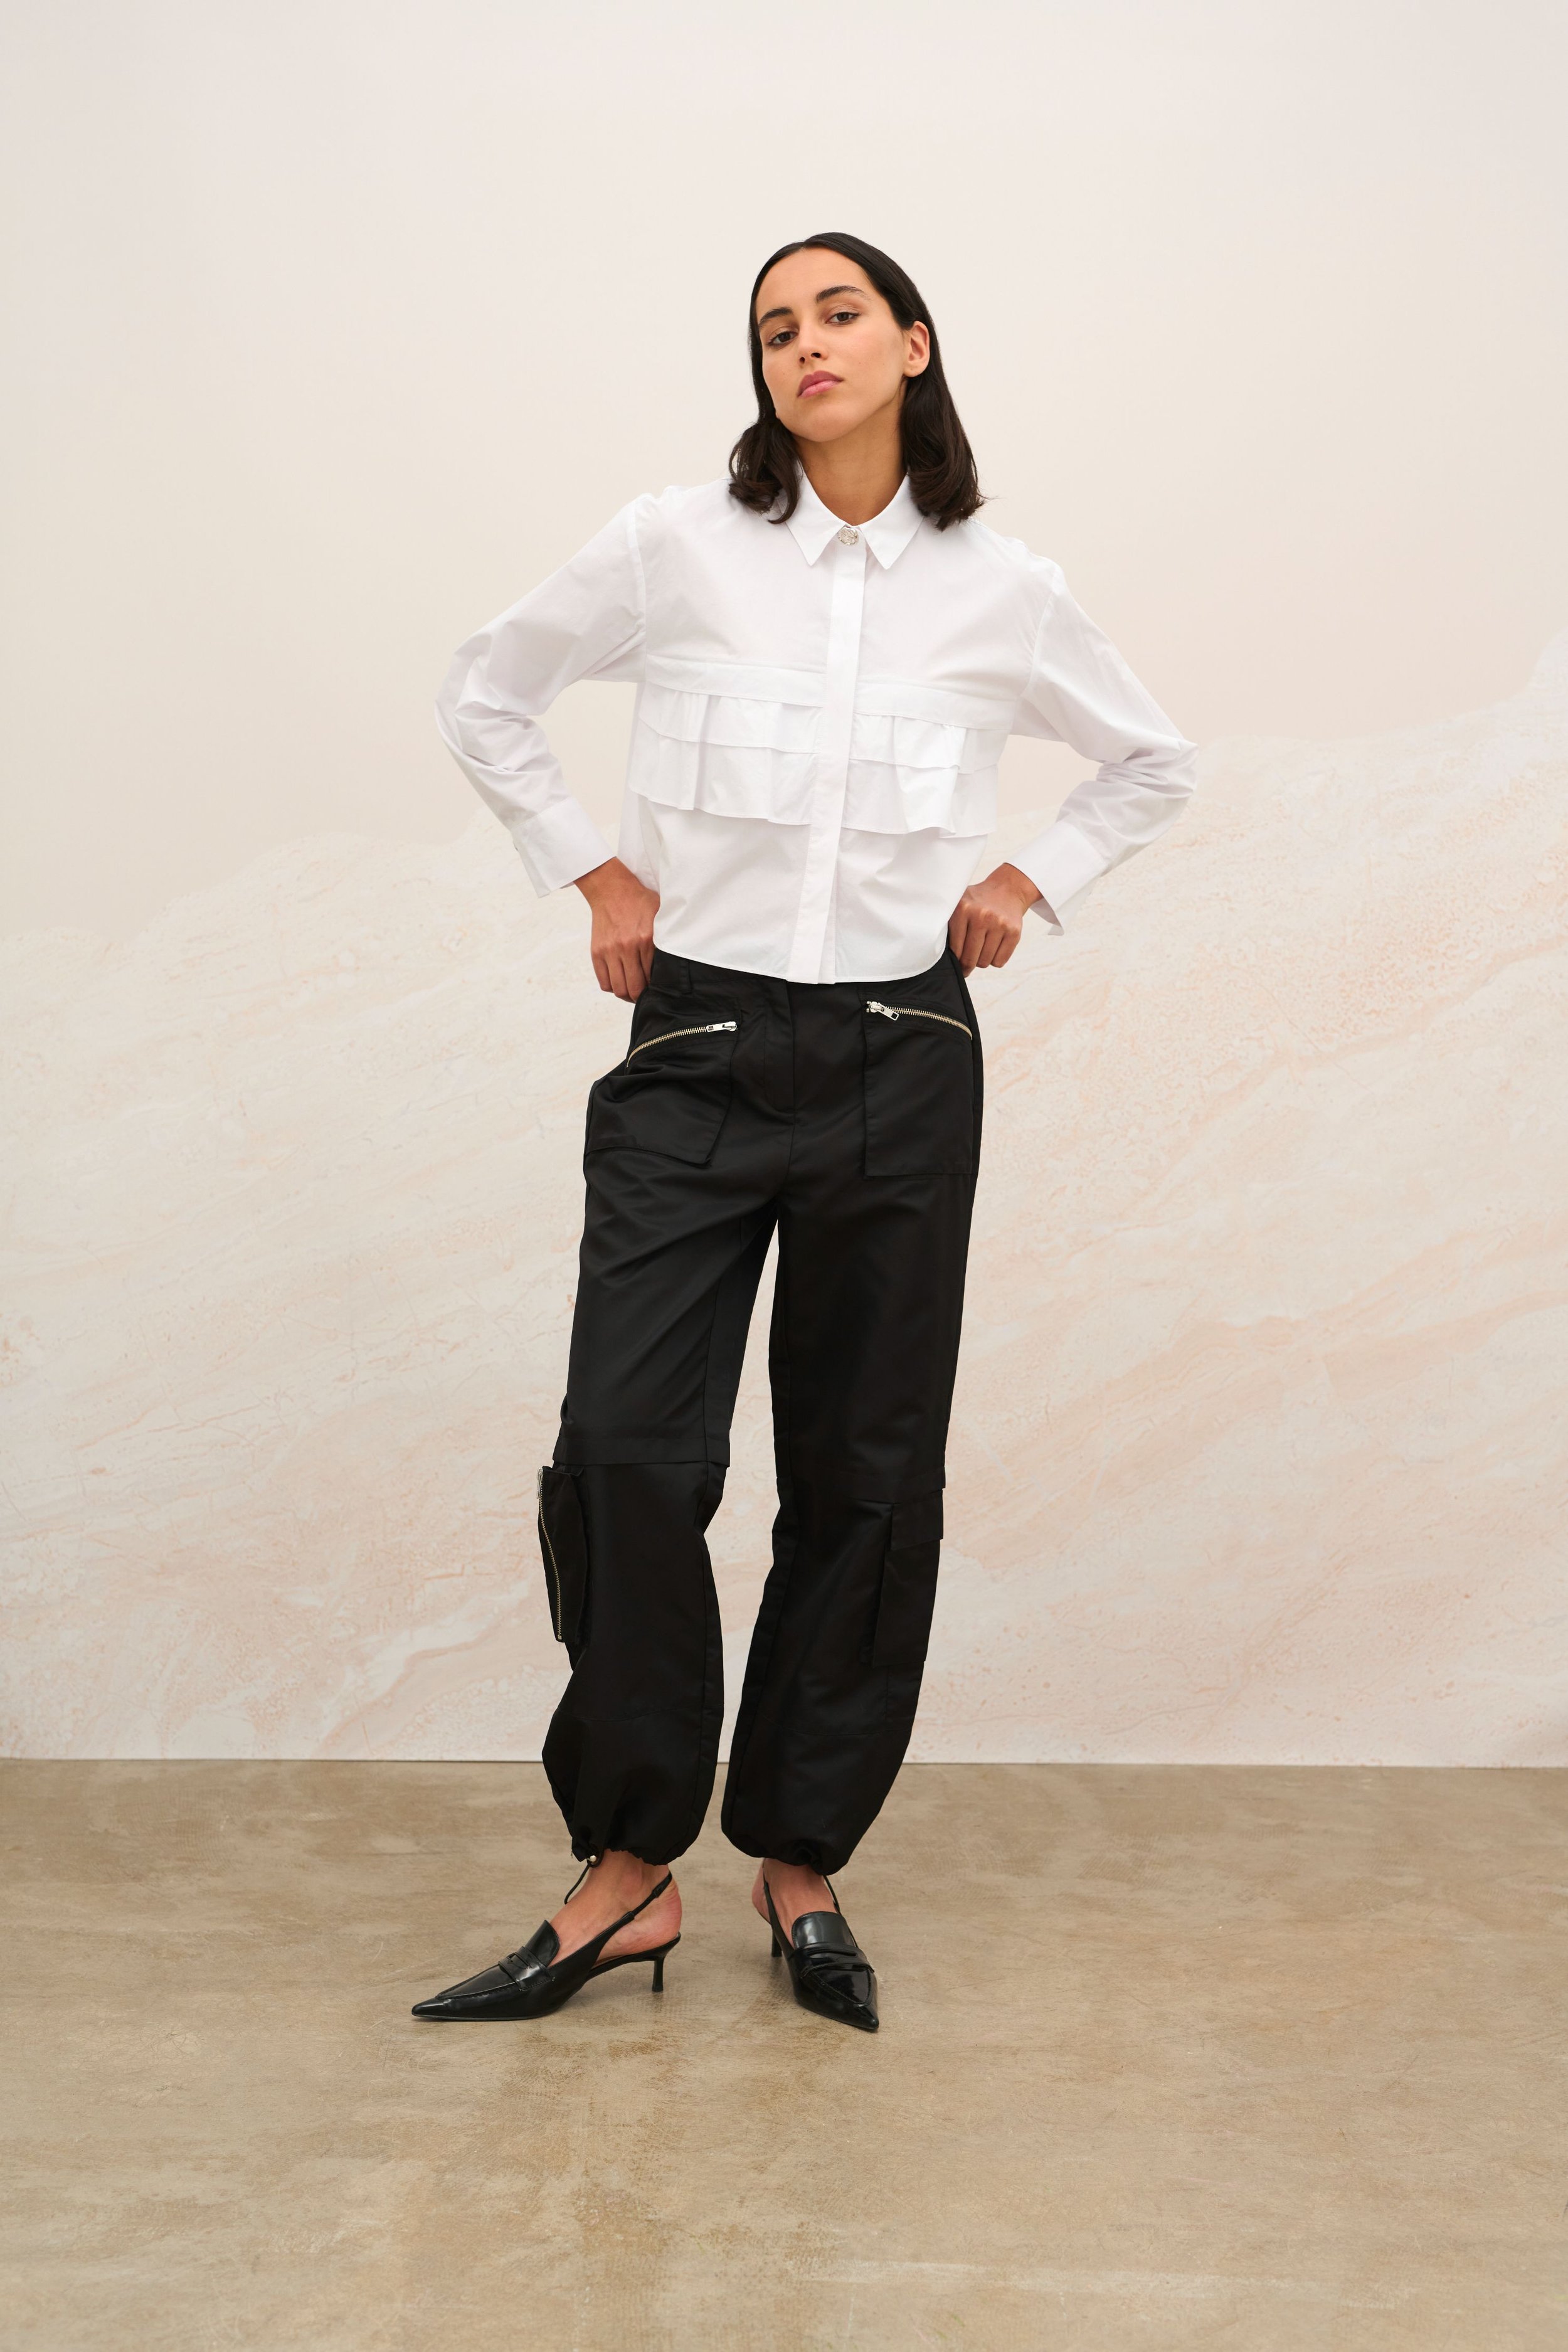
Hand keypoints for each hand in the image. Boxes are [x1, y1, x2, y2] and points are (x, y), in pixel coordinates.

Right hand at [573, 858, 660, 1000]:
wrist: (611, 890)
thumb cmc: (639, 902)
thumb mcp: (661, 914)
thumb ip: (669, 934)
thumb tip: (682, 955)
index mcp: (646, 939)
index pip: (652, 977)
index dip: (656, 987)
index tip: (659, 989)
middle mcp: (626, 947)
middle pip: (634, 988)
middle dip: (641, 996)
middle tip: (646, 995)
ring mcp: (609, 951)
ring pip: (618, 988)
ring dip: (627, 995)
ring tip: (633, 991)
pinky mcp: (597, 952)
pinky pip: (604, 982)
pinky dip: (612, 987)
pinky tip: (620, 982)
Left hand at [947, 862, 1041, 975]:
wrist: (1007, 889)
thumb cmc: (977, 902)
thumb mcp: (959, 903)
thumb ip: (946, 922)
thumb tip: (934, 950)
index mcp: (963, 908)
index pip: (954, 948)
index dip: (954, 959)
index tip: (955, 961)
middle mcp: (981, 915)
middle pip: (970, 958)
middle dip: (967, 965)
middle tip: (966, 963)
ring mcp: (999, 923)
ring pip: (985, 962)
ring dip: (981, 961)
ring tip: (981, 949)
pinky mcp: (1014, 932)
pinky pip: (999, 961)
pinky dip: (994, 960)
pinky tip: (993, 947)